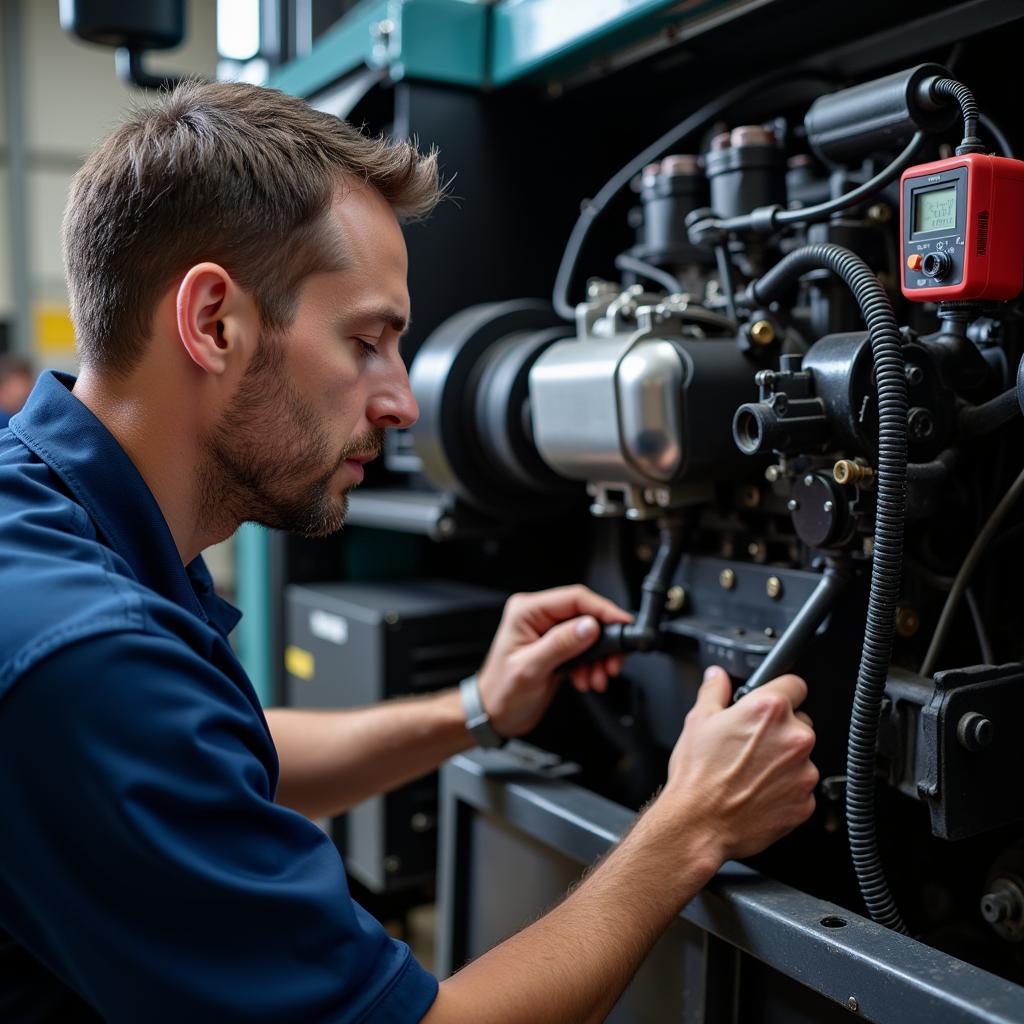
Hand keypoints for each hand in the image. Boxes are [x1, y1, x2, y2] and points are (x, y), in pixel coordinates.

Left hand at [476, 585, 632, 737]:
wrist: (493, 715)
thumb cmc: (500, 693)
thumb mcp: (530, 669)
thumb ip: (560, 645)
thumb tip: (590, 626)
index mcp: (526, 611)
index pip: (575, 598)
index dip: (603, 610)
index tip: (623, 625)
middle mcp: (538, 616)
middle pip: (586, 614)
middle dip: (604, 640)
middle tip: (613, 663)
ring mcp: (548, 631)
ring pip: (589, 633)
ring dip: (600, 657)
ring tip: (598, 678)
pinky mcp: (557, 646)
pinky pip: (585, 647)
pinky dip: (592, 664)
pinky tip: (588, 679)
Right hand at [662, 666, 817, 863]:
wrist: (699, 824)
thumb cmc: (697, 775)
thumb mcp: (698, 721)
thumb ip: (714, 690)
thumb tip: (718, 676)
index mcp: (769, 710)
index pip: (795, 684)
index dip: (780, 691)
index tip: (772, 701)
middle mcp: (794, 738)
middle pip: (800, 721)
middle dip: (780, 729)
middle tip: (751, 743)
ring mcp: (804, 772)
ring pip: (801, 756)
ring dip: (783, 760)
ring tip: (751, 772)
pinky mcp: (806, 801)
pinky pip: (800, 786)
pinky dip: (785, 788)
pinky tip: (759, 791)